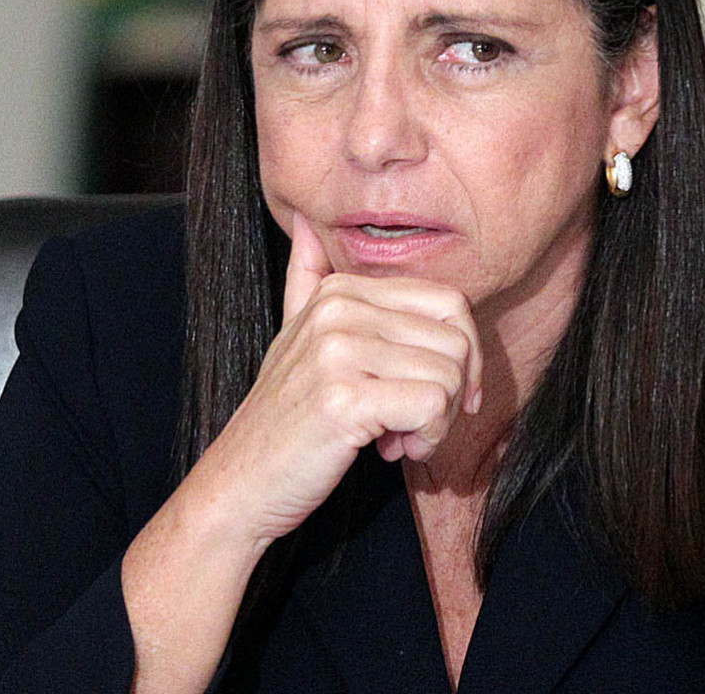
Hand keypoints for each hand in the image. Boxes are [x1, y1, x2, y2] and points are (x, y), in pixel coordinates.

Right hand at [186, 212, 483, 544]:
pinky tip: (391, 451)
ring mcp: (338, 351)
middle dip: (454, 391)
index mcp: (338, 291)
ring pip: (450, 374)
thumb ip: (306, 279)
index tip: (442, 394)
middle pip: (456, 338)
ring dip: (437, 422)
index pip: (448, 302)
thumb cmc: (283, 419)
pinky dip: (426, 438)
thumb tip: (307, 221)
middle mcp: (338, 311)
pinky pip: (432, 407)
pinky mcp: (344, 398)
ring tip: (397, 439)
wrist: (241, 483)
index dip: (463, 354)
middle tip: (416, 423)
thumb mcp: (293, 337)